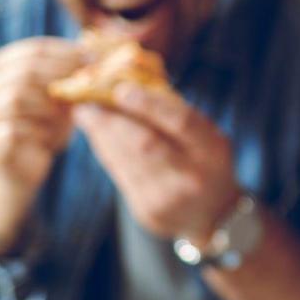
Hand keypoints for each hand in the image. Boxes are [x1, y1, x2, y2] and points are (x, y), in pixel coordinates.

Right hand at [0, 38, 86, 191]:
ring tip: (69, 115)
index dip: (66, 53)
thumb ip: (67, 76)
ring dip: (49, 105)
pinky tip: (54, 137)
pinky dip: (40, 131)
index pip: (33, 50)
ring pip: (16, 98)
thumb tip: (95, 56)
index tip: (93, 58)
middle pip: (24, 72)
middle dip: (60, 76)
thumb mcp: (56, 97)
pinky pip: (15, 129)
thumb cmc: (41, 126)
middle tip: (87, 84)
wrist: (20, 169)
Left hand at [72, 84, 238, 239]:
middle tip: (87, 101)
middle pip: (145, 144)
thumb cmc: (205, 163)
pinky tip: (96, 136)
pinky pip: (119, 174)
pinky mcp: (146, 211)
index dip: (150, 104)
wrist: (213, 216)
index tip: (121, 89)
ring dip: (101, 134)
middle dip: (112, 120)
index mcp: (212, 151)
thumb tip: (129, 82)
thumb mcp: (206, 137)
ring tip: (85, 113)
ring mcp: (167, 197)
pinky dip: (105, 151)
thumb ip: (175, 114)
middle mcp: (191, 176)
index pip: (181, 122)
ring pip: (125, 159)